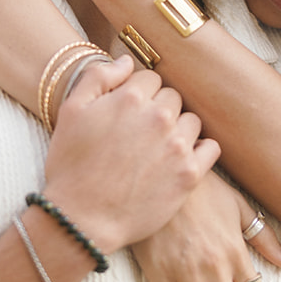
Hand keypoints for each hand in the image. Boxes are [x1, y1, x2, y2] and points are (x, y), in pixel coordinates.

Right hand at [43, 56, 219, 253]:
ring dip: (178, 129)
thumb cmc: (71, 167)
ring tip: (157, 149)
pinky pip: (210, 148)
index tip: (128, 113)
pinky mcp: (190, 174)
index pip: (150, 78)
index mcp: (130, 98)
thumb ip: (98, 77)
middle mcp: (158, 117)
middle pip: (173, 97)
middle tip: (140, 133)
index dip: (138, 95)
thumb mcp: (70, 112)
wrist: (82, 220)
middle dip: (158, 109)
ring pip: (191, 121)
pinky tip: (180, 159)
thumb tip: (126, 61)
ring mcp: (177, 146)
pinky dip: (199, 151)